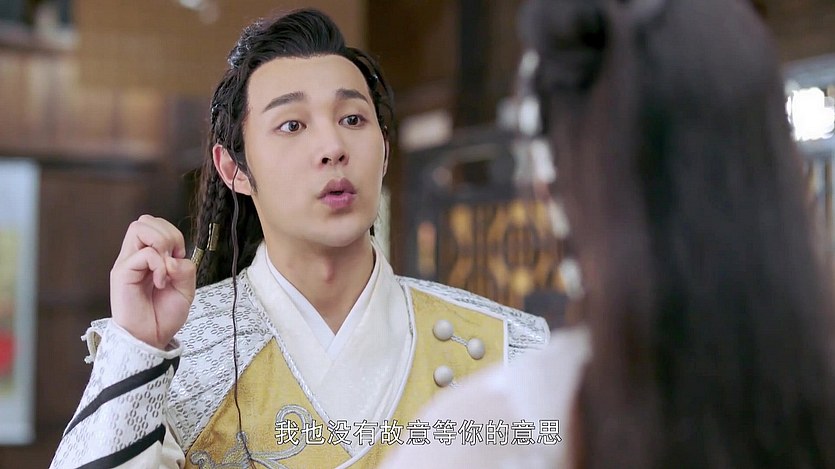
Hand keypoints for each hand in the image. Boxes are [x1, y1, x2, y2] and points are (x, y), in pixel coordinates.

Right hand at [110, 215, 195, 348]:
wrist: (150, 339)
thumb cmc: (163, 315)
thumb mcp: (185, 289)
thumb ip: (185, 269)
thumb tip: (174, 258)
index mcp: (148, 257)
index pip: (154, 225)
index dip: (173, 234)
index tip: (180, 257)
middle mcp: (134, 256)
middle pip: (145, 220)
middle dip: (168, 234)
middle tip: (174, 258)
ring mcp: (127, 264)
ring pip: (138, 227)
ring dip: (161, 243)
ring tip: (166, 267)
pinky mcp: (122, 274)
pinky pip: (143, 254)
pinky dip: (159, 265)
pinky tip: (160, 282)